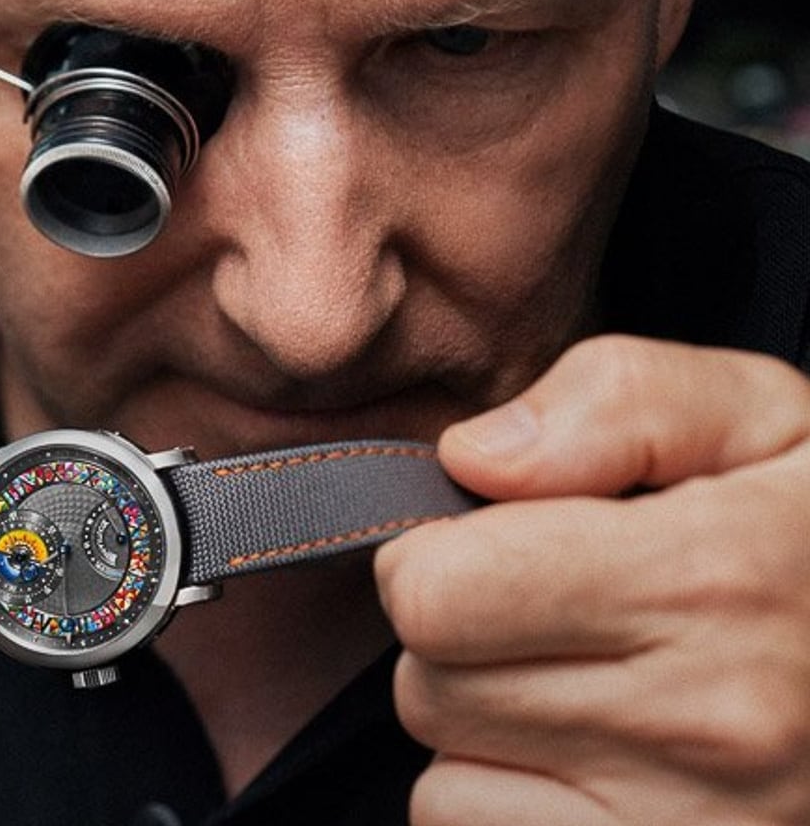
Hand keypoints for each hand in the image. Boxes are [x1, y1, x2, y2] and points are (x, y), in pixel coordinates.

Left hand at [375, 335, 809, 825]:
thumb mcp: (760, 417)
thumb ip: (617, 402)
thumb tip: (471, 458)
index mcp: (713, 580)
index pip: (437, 596)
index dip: (434, 557)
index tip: (486, 546)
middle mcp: (708, 725)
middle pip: (426, 688)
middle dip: (459, 645)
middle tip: (548, 619)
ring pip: (444, 785)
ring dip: (484, 734)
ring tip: (585, 692)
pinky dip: (509, 809)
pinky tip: (594, 767)